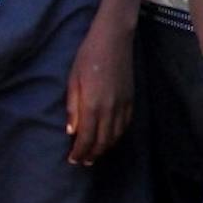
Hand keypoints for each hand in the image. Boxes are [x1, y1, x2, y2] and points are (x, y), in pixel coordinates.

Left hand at [65, 13, 133, 163]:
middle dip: (92, 154)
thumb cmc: (87, 57)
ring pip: (115, 136)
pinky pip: (125, 125)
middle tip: (83, 162)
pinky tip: (111, 138)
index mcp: (92, 105)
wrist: (114, 40)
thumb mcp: (73, 80)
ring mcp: (123, 105)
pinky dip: (117, 136)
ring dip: (105, 148)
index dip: (80, 152)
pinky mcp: (131, 100)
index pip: (86, 138)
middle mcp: (110, 109)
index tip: (73, 160)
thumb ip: (73, 107)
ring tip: (96, 154)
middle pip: (102, 141)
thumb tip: (71, 131)